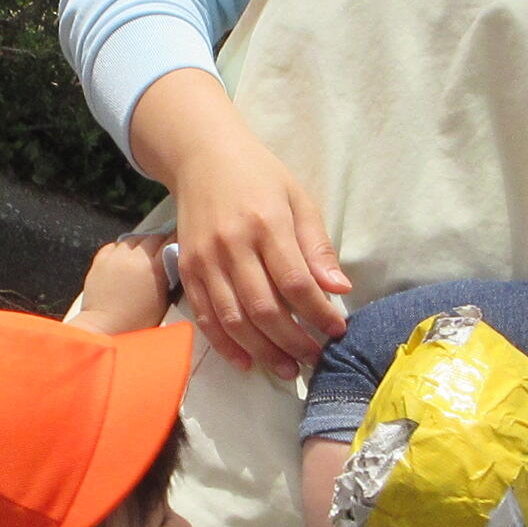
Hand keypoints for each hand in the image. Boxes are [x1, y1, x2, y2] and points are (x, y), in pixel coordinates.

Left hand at [69, 230, 174, 334]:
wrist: (105, 329)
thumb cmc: (135, 323)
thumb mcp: (164, 303)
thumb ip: (171, 279)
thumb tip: (174, 266)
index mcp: (154, 267)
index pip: (171, 241)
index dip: (177, 241)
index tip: (180, 244)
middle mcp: (135, 257)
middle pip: (153, 238)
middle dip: (160, 243)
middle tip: (164, 252)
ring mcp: (116, 257)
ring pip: (134, 239)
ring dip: (141, 244)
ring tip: (144, 256)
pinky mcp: (100, 261)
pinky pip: (115, 246)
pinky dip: (122, 249)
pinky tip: (124, 260)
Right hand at [143, 80, 347, 378]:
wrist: (202, 156)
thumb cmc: (260, 176)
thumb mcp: (298, 199)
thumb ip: (317, 246)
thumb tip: (339, 290)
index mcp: (266, 223)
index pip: (295, 282)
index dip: (318, 313)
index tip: (337, 330)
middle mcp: (232, 244)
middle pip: (264, 308)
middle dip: (294, 341)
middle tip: (316, 359)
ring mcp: (206, 259)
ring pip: (234, 319)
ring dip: (263, 352)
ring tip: (288, 370)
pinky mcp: (187, 269)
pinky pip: (205, 316)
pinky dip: (225, 344)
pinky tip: (247, 362)